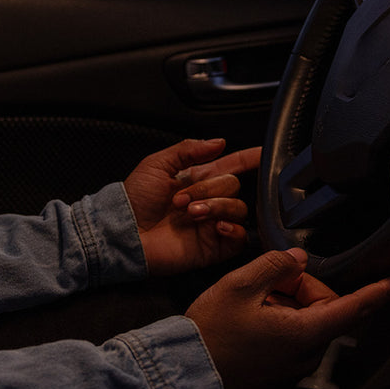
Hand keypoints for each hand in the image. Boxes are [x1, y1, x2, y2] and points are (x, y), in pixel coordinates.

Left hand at [124, 138, 261, 275]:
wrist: (125, 231)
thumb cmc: (134, 199)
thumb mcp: (157, 164)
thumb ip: (188, 149)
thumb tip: (219, 142)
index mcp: (197, 178)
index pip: (233, 165)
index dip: (250, 158)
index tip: (264, 153)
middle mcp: (209, 199)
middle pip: (234, 185)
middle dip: (210, 189)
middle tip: (182, 198)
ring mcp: (213, 223)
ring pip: (239, 208)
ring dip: (216, 207)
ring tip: (190, 213)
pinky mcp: (214, 246)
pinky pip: (240, 237)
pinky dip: (233, 229)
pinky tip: (216, 226)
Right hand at [186, 248, 389, 388]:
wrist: (187, 371)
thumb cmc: (211, 332)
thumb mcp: (239, 286)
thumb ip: (275, 266)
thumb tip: (298, 257)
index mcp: (303, 332)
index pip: (353, 308)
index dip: (380, 292)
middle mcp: (306, 353)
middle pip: (324, 308)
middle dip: (303, 287)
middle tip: (267, 281)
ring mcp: (294, 365)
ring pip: (307, 321)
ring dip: (288, 303)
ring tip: (252, 301)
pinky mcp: (281, 371)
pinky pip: (293, 336)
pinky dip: (279, 319)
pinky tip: (250, 317)